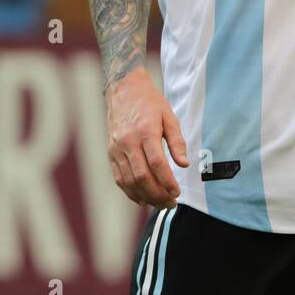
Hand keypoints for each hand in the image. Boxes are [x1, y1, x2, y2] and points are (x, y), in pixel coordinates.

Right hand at [105, 67, 188, 207]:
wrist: (124, 90)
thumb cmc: (150, 103)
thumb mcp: (169, 117)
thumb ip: (177, 142)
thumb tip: (184, 164)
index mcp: (145, 132)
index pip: (157, 164)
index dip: (167, 182)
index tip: (177, 192)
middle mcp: (128, 142)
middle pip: (142, 176)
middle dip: (157, 194)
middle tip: (171, 203)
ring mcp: (116, 149)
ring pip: (129, 181)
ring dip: (145, 196)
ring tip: (159, 204)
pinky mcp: (110, 153)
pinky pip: (119, 178)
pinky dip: (130, 192)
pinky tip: (142, 198)